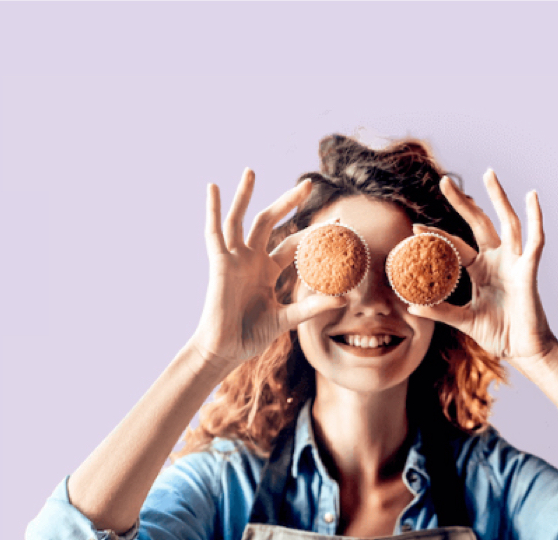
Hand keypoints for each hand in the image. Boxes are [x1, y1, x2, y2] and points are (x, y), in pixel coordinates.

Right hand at [188, 169, 346, 372]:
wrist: (226, 350)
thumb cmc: (252, 336)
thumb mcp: (287, 319)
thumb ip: (312, 306)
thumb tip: (344, 299)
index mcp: (268, 270)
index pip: (295, 244)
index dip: (314, 233)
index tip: (339, 222)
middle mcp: (252, 260)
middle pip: (271, 222)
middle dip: (288, 202)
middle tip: (309, 183)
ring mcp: (235, 259)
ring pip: (241, 219)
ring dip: (245, 195)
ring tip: (251, 170)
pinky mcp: (219, 264)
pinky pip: (214, 232)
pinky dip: (213, 210)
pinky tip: (213, 188)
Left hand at [408, 170, 557, 373]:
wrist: (523, 351)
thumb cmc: (498, 334)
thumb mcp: (464, 321)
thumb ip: (441, 311)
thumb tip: (411, 305)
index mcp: (480, 271)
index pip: (455, 246)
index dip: (436, 236)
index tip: (415, 228)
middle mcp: (497, 261)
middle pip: (478, 223)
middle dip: (462, 202)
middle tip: (444, 181)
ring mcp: (513, 262)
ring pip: (506, 222)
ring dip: (498, 198)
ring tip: (488, 174)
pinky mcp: (528, 269)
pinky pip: (534, 240)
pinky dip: (535, 218)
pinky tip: (531, 197)